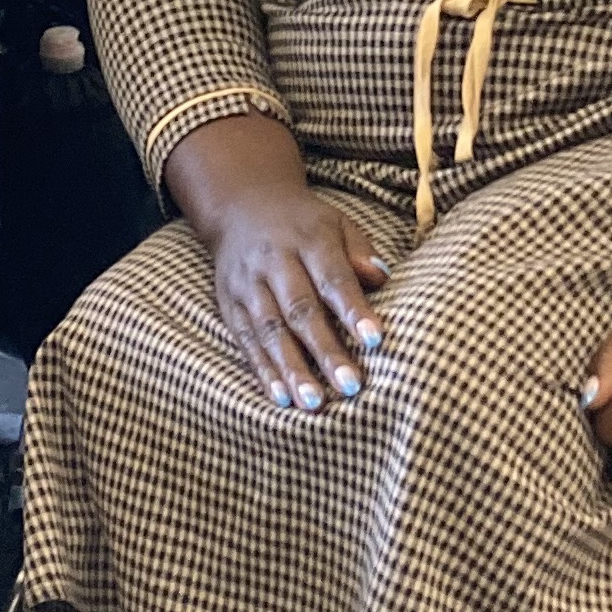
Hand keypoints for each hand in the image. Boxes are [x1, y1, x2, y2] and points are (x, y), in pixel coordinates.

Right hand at [207, 189, 393, 408]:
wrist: (241, 208)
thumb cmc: (303, 225)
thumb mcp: (337, 224)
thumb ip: (360, 251)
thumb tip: (383, 278)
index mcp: (308, 239)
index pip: (333, 278)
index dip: (353, 309)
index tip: (375, 340)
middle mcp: (275, 262)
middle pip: (301, 310)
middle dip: (325, 350)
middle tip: (350, 385)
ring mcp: (248, 285)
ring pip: (270, 330)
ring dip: (292, 369)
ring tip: (313, 402)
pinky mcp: (229, 304)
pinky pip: (246, 341)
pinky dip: (263, 370)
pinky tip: (281, 396)